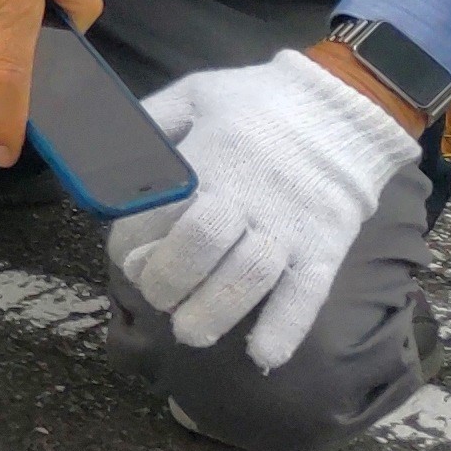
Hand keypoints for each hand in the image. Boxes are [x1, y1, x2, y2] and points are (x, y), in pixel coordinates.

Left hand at [112, 52, 420, 368]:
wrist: (345, 108)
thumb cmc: (259, 102)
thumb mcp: (197, 93)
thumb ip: (152, 121)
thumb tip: (106, 148)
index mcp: (213, 158)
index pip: (167, 208)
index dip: (140, 240)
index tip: (126, 259)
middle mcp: (250, 197)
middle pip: (205, 245)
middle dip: (171, 279)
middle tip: (156, 300)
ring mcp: (291, 226)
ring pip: (251, 276)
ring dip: (217, 311)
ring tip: (189, 334)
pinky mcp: (327, 247)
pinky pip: (309, 293)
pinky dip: (286, 327)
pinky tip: (263, 358)